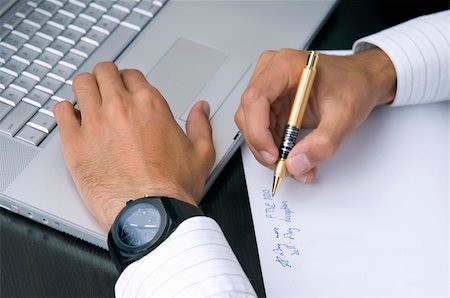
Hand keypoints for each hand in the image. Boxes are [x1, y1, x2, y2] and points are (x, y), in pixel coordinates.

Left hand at [54, 62, 214, 230]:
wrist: (150, 214)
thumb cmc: (172, 188)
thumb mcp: (200, 153)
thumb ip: (200, 124)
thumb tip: (201, 109)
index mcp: (150, 105)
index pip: (131, 75)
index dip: (128, 80)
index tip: (127, 89)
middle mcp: (120, 108)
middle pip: (104, 72)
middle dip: (105, 77)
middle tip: (106, 88)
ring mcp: (94, 123)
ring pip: (81, 85)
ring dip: (85, 88)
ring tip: (88, 99)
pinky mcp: (75, 143)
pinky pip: (61, 112)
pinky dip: (65, 110)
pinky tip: (71, 117)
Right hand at [235, 48, 395, 182]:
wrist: (362, 81)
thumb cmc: (353, 85)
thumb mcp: (344, 116)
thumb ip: (322, 144)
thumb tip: (297, 163)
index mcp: (286, 65)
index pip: (256, 99)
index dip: (258, 131)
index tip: (273, 154)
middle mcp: (271, 73)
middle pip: (249, 115)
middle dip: (263, 146)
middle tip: (284, 166)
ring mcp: (269, 87)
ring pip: (252, 125)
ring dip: (269, 150)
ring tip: (294, 165)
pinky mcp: (271, 102)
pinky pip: (262, 129)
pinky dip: (274, 147)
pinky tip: (292, 155)